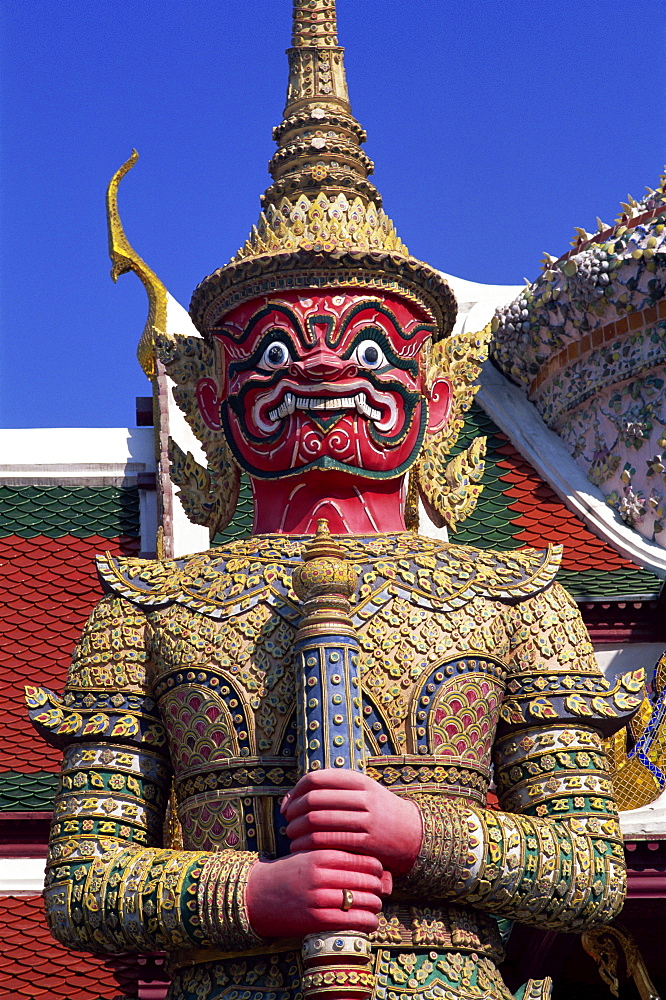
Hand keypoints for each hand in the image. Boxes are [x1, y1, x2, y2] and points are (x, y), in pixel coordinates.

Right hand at [246, 849, 390, 938]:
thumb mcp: (311, 856)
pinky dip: (368, 922)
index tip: (379, 873)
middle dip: (379, 888)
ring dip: (375, 906)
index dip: (378, 868)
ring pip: (364, 902)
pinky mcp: (316, 920)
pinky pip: (352, 921)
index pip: (365, 860)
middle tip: (380, 891)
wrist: (256, 894)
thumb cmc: (289, 873)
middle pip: (368, 881)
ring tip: (375, 906)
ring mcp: (318, 898)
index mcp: (322, 854)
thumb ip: (338, 858)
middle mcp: (322, 875)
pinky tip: (370, 922)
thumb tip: (377, 868)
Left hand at [281, 768, 422, 875]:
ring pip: (319, 822)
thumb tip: (288, 799)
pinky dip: (310, 846)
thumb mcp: (360, 792)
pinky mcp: (368, 843)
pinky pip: (330, 842)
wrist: (412, 834)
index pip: (316, 779)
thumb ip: (329, 792)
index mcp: (359, 781)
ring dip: (298, 830)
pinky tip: (303, 849)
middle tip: (287, 822)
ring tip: (292, 836)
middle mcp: (364, 798)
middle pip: (314, 800)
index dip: (296, 791)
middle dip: (294, 812)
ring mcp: (368, 820)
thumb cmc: (376, 812)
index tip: (288, 805)